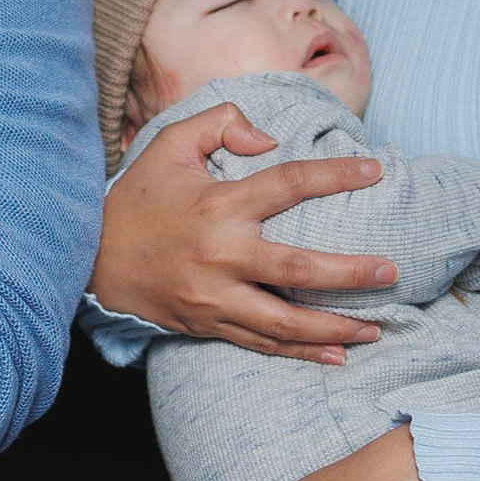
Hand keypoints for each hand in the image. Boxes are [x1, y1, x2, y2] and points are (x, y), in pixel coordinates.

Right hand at [92, 108, 392, 361]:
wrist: (88, 257)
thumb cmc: (138, 198)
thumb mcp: (170, 144)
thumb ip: (220, 125)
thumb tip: (268, 139)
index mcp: (219, 205)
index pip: (289, 184)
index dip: (335, 176)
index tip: (375, 172)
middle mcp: (222, 254)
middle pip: (299, 267)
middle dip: (350, 273)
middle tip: (390, 272)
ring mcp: (216, 296)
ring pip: (286, 320)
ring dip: (335, 328)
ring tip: (377, 329)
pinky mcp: (209, 324)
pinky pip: (262, 343)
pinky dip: (300, 353)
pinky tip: (336, 355)